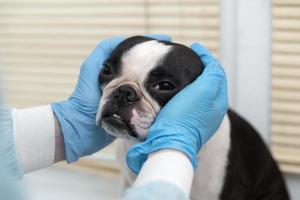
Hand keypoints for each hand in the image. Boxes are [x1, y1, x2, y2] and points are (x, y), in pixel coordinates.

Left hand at [51, 35, 170, 162]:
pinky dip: (159, 96)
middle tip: (177, 58)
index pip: (138, 55)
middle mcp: (125, 84)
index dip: (152, 46)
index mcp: (118, 72)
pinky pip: (149, 101)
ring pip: (150, 84)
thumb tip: (122, 39)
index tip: (168, 41)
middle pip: (147, 69)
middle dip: (161, 62)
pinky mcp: (133, 113)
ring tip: (178, 74)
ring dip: (162, 80)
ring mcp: (130, 99)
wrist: (82, 129)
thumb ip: (103, 51)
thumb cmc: (84, 98)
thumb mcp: (90, 69)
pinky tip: (171, 93)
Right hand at [126, 43, 228, 173]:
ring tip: (183, 70)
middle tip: (190, 57)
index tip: (194, 46)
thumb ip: (213, 75)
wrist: (169, 142)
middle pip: (211, 82)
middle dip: (203, 67)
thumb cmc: (184, 116)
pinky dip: (188, 90)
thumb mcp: (204, 90)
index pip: (217, 72)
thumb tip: (212, 64)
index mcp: (219, 101)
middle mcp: (213, 110)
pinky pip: (192, 101)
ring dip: (195, 78)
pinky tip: (177, 89)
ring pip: (201, 92)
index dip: (207, 57)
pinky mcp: (188, 123)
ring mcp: (201, 118)